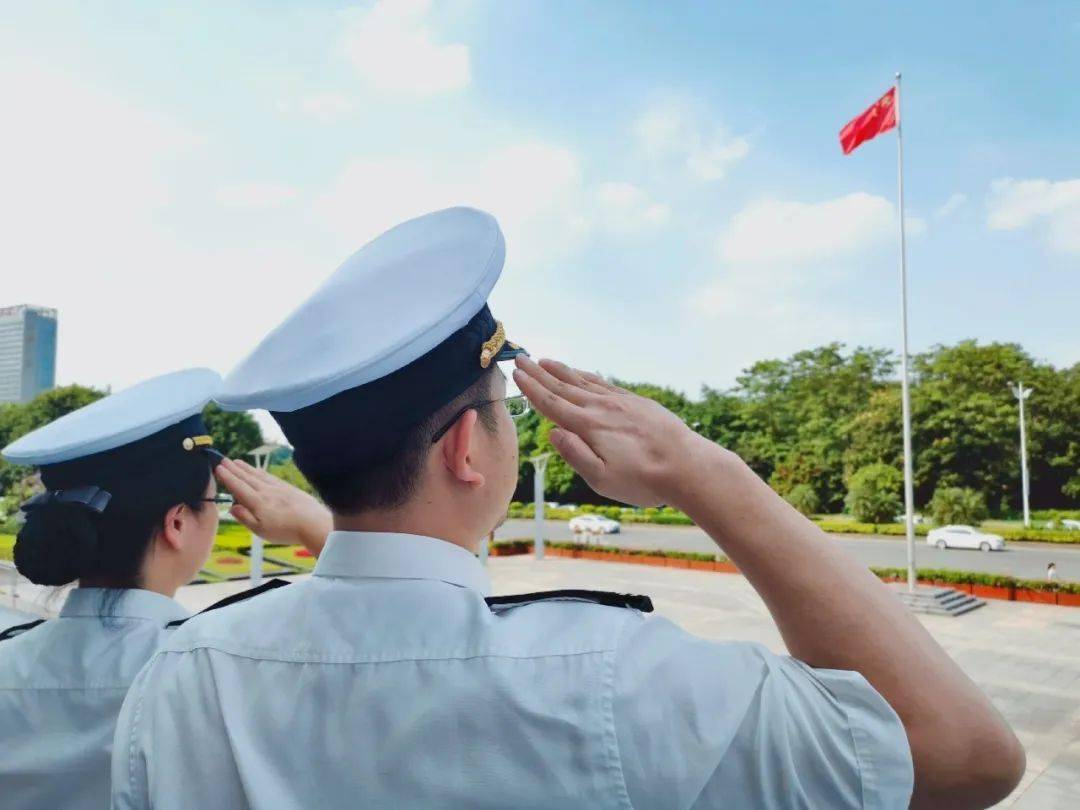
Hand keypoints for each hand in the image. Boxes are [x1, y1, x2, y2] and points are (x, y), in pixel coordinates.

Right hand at [214, 458, 332, 554]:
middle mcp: (266, 491)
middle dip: (234, 469)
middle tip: (223, 460)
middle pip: (247, 478)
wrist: (314, 523)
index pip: (238, 487)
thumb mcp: (261, 530)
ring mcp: (278, 487)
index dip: (227, 477)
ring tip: (236, 462)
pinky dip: (260, 471)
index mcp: (258, 502)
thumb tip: (232, 507)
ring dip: (246, 468)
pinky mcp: (288, 487)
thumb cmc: (286, 531)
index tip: (218, 468)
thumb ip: (245, 517)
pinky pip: (269, 476)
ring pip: (258, 475)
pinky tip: (258, 470)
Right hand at [512, 356, 707, 505]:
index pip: (552, 403)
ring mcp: (619, 402)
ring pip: (583, 381)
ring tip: (545, 360)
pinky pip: (603, 383)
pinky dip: (587, 375)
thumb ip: (575, 455)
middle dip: (539, 373)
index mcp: (588, 426)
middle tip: (521, 357)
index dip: (531, 389)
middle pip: (563, 386)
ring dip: (561, 370)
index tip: (517, 373)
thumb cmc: (644, 480)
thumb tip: (552, 432)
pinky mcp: (636, 402)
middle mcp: (600, 408)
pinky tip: (582, 373)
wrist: (687, 465)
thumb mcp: (602, 479)